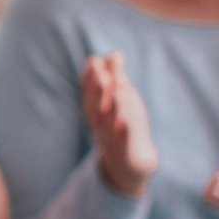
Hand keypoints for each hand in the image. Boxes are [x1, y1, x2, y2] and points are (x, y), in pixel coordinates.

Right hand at [80, 51, 157, 196]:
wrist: (128, 165)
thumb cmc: (122, 127)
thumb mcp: (119, 102)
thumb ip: (116, 79)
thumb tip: (114, 54)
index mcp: (97, 110)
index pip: (90, 92)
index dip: (91, 78)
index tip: (94, 61)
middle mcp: (100, 124)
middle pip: (96, 104)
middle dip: (97, 88)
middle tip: (99, 69)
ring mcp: (111, 139)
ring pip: (108, 122)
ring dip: (111, 106)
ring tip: (117, 91)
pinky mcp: (125, 153)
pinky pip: (122, 143)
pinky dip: (122, 133)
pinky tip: (124, 122)